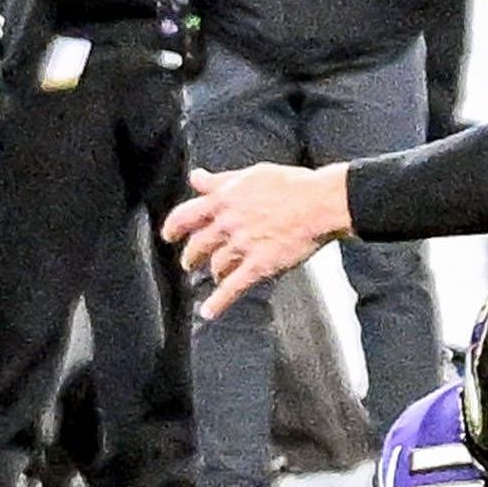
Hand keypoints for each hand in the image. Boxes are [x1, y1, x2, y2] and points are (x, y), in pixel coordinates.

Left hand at [162, 162, 350, 315]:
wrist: (319, 203)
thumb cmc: (292, 185)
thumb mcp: (250, 175)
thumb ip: (220, 180)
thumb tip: (196, 177)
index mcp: (224, 200)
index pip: (186, 215)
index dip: (173, 227)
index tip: (169, 235)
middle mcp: (228, 224)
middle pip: (198, 245)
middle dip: (191, 256)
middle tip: (189, 262)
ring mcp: (242, 246)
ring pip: (215, 265)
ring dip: (211, 273)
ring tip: (213, 277)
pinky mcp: (259, 265)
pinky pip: (232, 287)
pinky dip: (218, 302)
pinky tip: (209, 311)